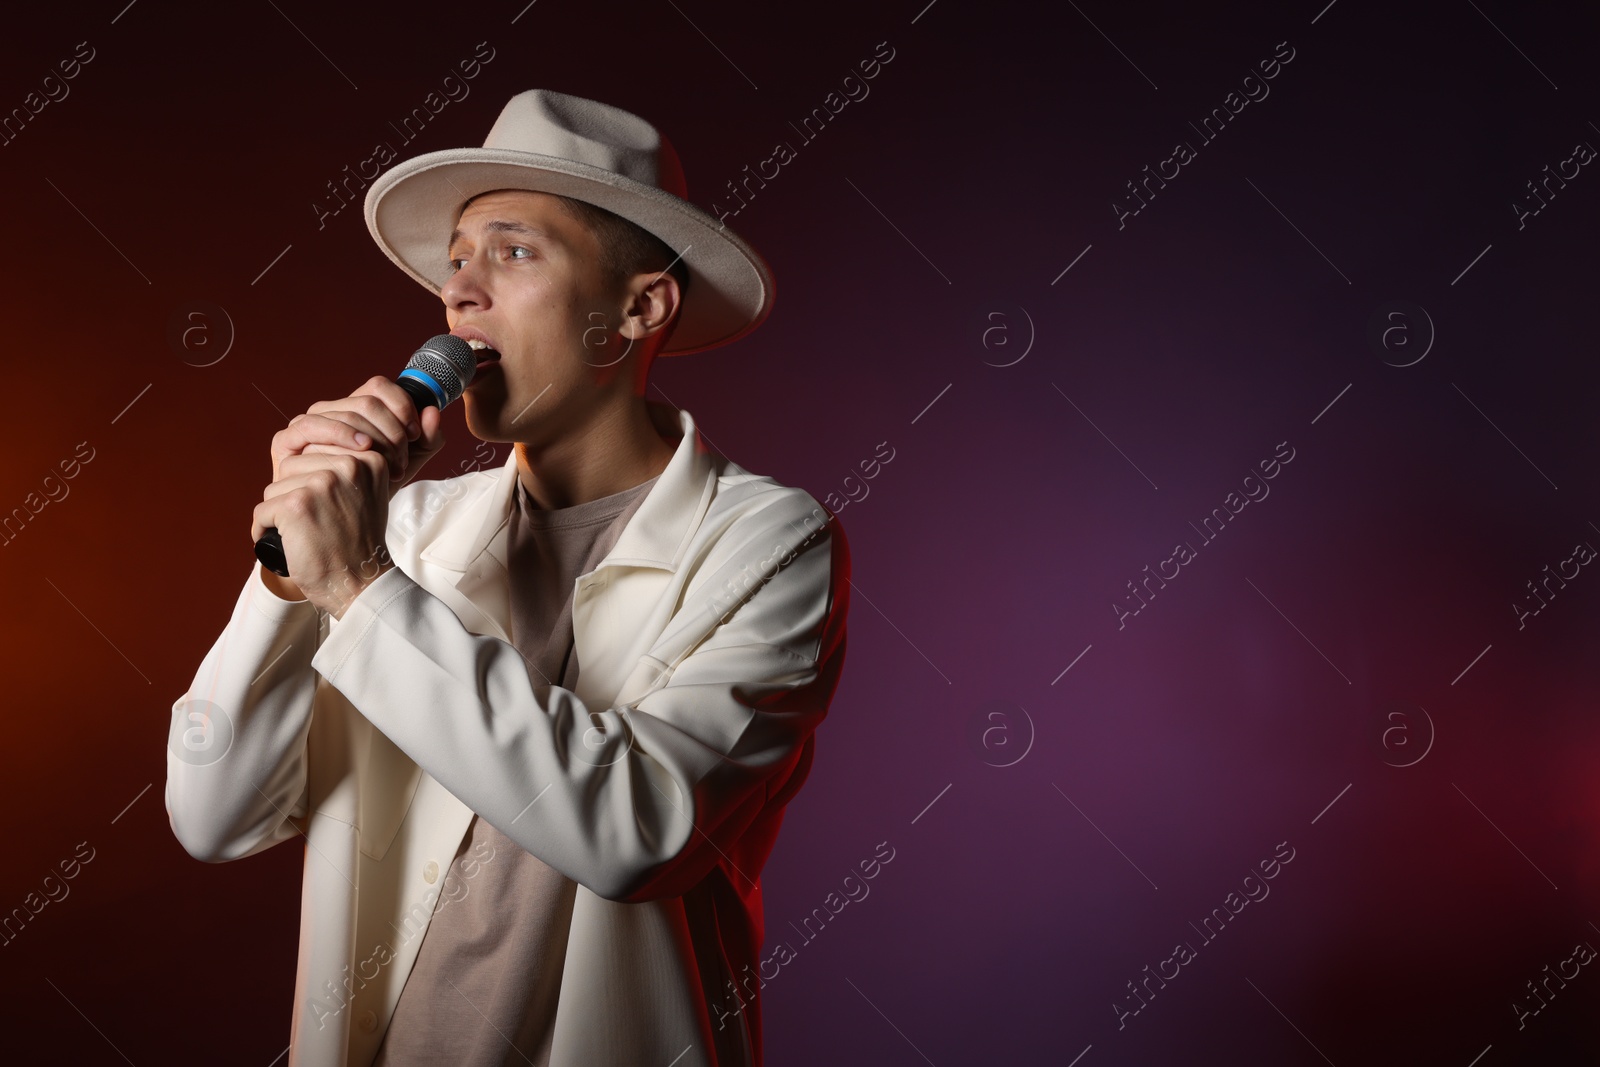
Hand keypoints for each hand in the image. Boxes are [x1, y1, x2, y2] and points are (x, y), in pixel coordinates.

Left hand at [252, 379, 446, 613]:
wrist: (360, 584)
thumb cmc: (359, 541)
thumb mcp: (371, 492)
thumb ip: (359, 458)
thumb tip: (394, 424)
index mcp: (370, 458)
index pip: (314, 448)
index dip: (313, 483)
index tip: (336, 509)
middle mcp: (350, 464)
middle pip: (292, 465)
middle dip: (296, 496)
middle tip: (323, 525)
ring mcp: (324, 482)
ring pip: (275, 487)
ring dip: (282, 514)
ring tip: (310, 533)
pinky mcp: (299, 504)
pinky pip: (263, 510)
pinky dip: (266, 532)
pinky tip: (292, 544)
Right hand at [273, 376, 446, 490]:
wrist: (342, 523)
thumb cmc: (372, 489)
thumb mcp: (408, 464)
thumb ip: (428, 439)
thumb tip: (432, 411)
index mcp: (355, 409)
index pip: (379, 387)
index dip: (402, 406)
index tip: (415, 436)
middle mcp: (331, 410)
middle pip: (367, 402)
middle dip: (392, 433)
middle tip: (401, 463)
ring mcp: (307, 423)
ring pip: (346, 413)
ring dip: (373, 438)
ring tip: (387, 466)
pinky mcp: (286, 440)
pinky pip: (312, 425)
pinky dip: (341, 434)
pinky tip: (362, 450)